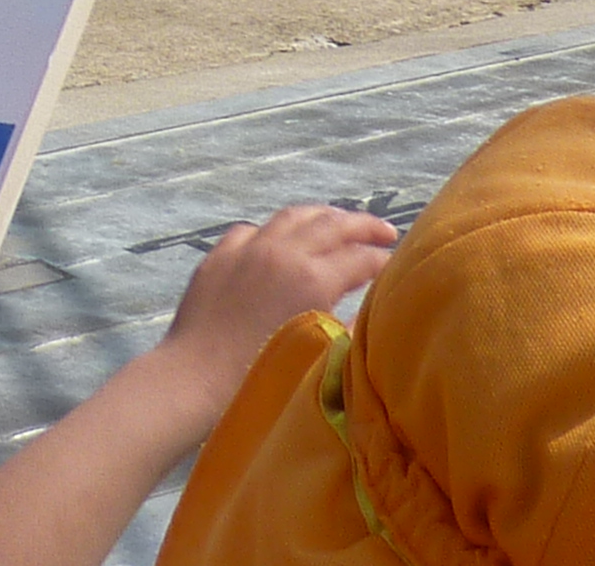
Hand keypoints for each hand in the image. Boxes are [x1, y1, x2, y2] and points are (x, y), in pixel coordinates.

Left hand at [157, 204, 399, 395]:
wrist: (195, 376)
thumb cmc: (260, 378)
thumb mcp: (317, 355)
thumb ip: (345, 325)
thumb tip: (366, 310)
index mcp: (311, 279)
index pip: (360, 258)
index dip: (384, 260)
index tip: (400, 264)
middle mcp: (282, 252)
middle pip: (332, 224)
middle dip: (363, 225)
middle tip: (385, 231)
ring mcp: (247, 248)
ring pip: (293, 217)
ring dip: (323, 216)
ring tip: (340, 222)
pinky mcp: (219, 255)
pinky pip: (253, 230)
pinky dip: (274, 230)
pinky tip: (280, 238)